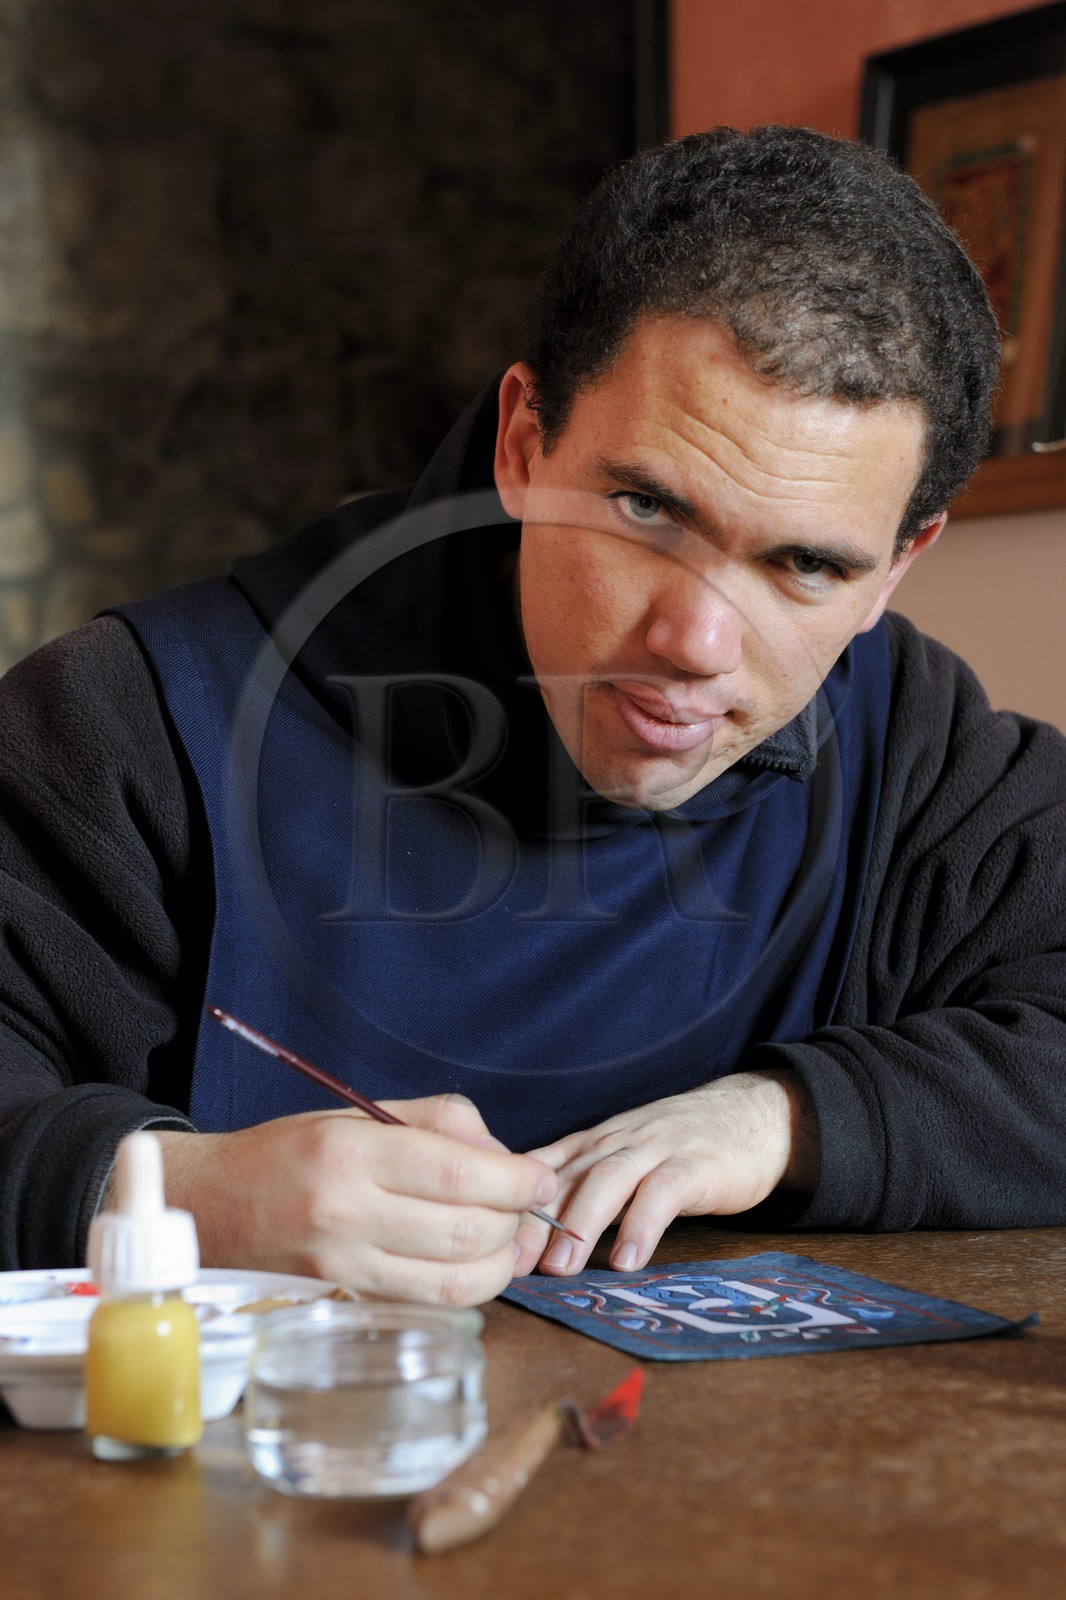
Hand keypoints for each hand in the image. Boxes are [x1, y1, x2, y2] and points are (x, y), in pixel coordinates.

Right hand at [154, 1095, 556, 1306]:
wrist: (207, 1206)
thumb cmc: (287, 1153)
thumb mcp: (356, 1113)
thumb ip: (436, 1122)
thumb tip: (502, 1153)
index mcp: (351, 1151)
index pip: (461, 1172)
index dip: (516, 1180)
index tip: (540, 1179)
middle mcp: (345, 1213)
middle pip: (465, 1230)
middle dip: (514, 1223)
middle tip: (528, 1210)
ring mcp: (342, 1267)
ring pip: (453, 1281)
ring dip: (499, 1265)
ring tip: (509, 1243)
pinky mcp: (343, 1301)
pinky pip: (423, 1303)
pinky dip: (463, 1289)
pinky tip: (471, 1267)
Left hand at [511, 1069, 818, 1276]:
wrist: (753, 1115)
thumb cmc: (682, 1146)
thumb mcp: (625, 1158)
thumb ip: (584, 1186)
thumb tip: (530, 1235)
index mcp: (594, 1143)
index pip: (540, 1171)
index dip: (510, 1206)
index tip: (484, 1246)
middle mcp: (616, 1142)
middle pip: (565, 1178)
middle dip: (534, 1222)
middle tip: (511, 1266)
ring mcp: (656, 1150)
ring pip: (608, 1180)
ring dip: (580, 1224)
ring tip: (561, 1268)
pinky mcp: (694, 1166)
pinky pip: (663, 1194)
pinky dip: (642, 1226)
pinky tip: (628, 1261)